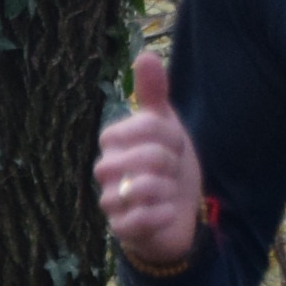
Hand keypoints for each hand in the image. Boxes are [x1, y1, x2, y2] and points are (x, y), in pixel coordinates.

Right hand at [97, 51, 204, 271]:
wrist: (180, 212)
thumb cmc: (167, 166)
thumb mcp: (166, 127)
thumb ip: (154, 95)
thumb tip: (145, 55)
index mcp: (114, 143)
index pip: (139, 127)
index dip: (165, 135)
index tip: (174, 145)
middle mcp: (106, 171)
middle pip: (142, 156)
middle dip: (169, 162)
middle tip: (173, 169)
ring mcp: (112, 202)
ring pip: (140, 188)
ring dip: (168, 188)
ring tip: (171, 190)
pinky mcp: (122, 230)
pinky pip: (141, 220)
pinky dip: (164, 214)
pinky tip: (170, 210)